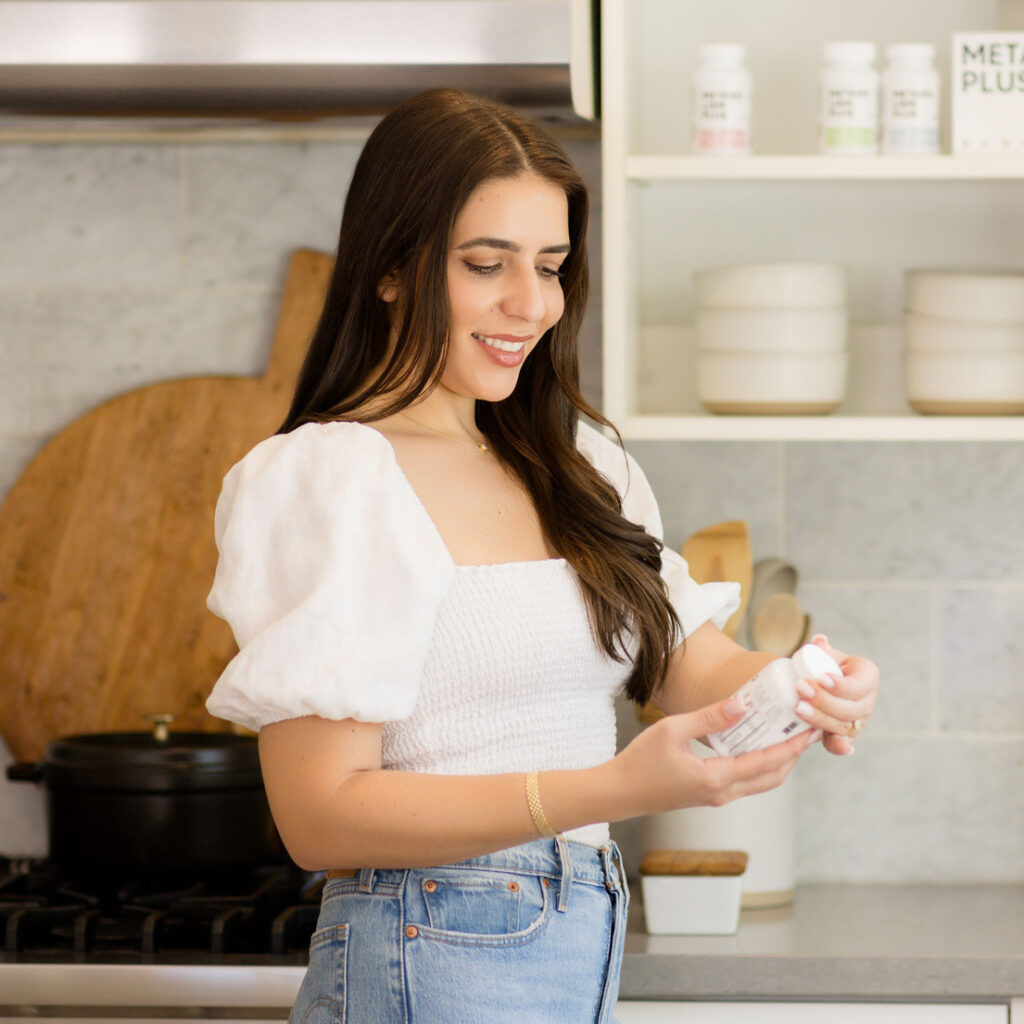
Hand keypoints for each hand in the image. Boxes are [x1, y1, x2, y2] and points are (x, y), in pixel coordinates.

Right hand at [611, 695, 817, 817]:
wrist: (618, 793)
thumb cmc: (640, 761)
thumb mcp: (672, 730)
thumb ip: (709, 718)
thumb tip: (743, 704)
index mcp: (716, 779)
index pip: (766, 763)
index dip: (791, 746)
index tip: (810, 730)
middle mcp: (722, 793)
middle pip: (772, 777)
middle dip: (793, 754)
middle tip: (808, 731)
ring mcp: (716, 797)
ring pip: (760, 782)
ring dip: (779, 761)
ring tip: (789, 735)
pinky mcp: (708, 795)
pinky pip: (745, 781)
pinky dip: (760, 765)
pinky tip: (757, 744)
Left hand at [794, 634, 878, 755]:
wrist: (817, 682)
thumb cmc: (823, 665)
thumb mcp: (825, 654)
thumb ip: (822, 649)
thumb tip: (819, 641)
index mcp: (867, 676)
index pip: (858, 684)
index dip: (841, 685)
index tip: (821, 678)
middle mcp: (867, 700)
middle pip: (852, 708)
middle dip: (825, 701)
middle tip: (801, 689)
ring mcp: (858, 719)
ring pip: (844, 725)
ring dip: (822, 719)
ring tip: (798, 708)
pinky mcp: (846, 734)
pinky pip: (843, 742)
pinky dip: (839, 746)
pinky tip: (835, 746)